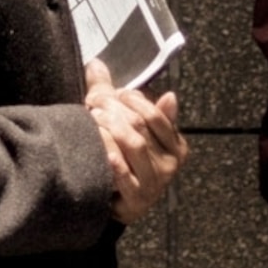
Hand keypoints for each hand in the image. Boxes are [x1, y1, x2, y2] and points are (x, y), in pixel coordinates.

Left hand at [85, 56, 187, 225]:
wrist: (116, 204)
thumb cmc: (126, 161)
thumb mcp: (130, 129)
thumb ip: (112, 98)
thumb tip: (98, 63)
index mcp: (176, 145)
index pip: (154, 113)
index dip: (129, 98)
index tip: (110, 92)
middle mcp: (170, 164)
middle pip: (140, 125)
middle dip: (113, 109)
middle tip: (92, 102)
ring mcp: (155, 184)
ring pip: (133, 145)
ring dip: (109, 128)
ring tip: (91, 119)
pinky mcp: (137, 201)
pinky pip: (125, 176)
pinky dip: (114, 161)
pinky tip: (103, 150)